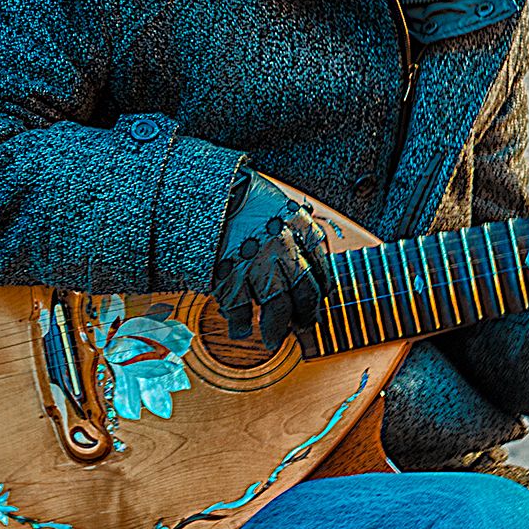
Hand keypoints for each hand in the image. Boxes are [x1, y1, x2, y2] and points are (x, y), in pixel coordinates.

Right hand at [210, 171, 334, 354]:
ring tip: (273, 338)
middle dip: (306, 313)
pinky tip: (240, 329)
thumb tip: (305, 257)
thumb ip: (293, 228)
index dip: (321, 287)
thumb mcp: (277, 203)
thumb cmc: (241, 196)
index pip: (321, 266)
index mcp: (299, 226)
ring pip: (277, 307)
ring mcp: (257, 263)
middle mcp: (283, 247)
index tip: (317, 298)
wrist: (207, 190)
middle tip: (303, 324)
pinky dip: (239, 323)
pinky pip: (239, 309)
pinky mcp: (229, 275)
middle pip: (305, 291)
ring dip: (276, 328)